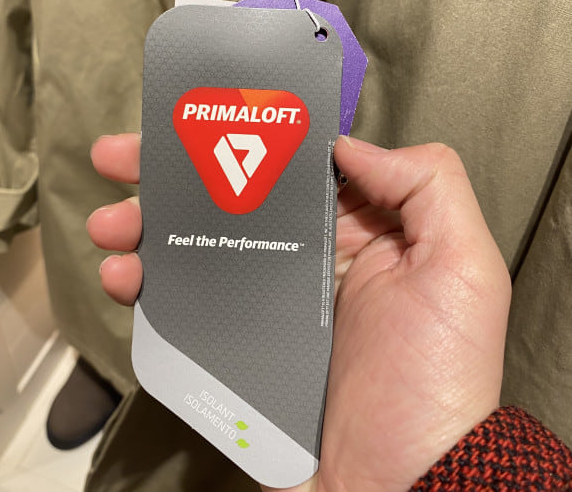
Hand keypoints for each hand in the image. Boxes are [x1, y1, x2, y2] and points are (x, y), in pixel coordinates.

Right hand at [87, 134, 510, 491]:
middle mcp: (301, 257)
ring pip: (194, 245)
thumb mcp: (462, 267)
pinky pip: (182, 304)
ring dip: (145, 225)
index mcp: (350, 229)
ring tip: (112, 224)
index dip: (238, 137)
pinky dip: (145, 285)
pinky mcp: (233, 344)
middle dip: (172, 173)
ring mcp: (262, 301)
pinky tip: (123, 277)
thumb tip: (345, 144)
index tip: (191, 118)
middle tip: (119, 157)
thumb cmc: (437, 375)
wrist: (398, 483)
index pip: (285, 166)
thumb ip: (425, 185)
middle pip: (227, 198)